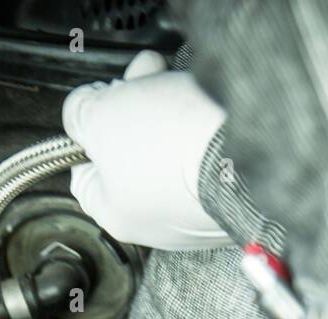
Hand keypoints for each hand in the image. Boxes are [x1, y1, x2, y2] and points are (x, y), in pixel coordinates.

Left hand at [63, 50, 231, 250]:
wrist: (248, 146)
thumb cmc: (171, 145)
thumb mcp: (98, 116)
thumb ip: (80, 113)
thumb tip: (83, 111)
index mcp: (118, 217)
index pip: (85, 174)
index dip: (89, 131)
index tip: (99, 105)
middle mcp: (162, 226)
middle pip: (133, 158)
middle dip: (135, 112)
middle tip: (142, 83)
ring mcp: (203, 213)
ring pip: (174, 154)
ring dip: (172, 116)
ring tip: (181, 91)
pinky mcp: (238, 197)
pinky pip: (211, 158)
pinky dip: (207, 130)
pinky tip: (209, 111)